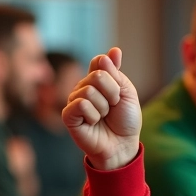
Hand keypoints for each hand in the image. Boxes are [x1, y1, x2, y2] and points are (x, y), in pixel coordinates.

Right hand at [61, 47, 140, 170]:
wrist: (123, 144)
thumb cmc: (125, 120)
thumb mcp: (127, 92)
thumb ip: (116, 72)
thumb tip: (113, 51)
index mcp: (96, 80)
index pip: (100, 61)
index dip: (112, 73)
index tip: (119, 89)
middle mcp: (83, 87)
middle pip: (97, 76)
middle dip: (112, 93)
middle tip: (113, 107)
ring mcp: (74, 101)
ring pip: (89, 90)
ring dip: (103, 107)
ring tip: (103, 117)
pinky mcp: (68, 116)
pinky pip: (80, 104)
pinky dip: (93, 115)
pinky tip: (93, 123)